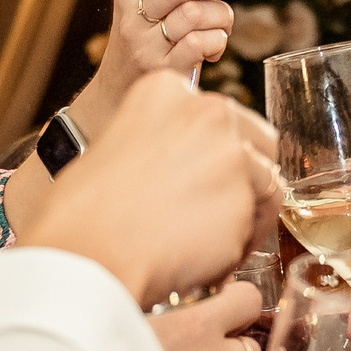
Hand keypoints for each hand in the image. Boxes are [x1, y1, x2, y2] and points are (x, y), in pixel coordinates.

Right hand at [22, 73, 275, 307]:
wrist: (88, 250)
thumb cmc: (85, 212)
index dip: (214, 152)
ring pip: (265, 184)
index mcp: (169, 90)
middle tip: (220, 210)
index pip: (218, 117)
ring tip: (212, 245)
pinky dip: (238, 246)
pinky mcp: (245, 202)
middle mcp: (208, 111)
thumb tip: (184, 169)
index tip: (202, 178)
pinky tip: (208, 261)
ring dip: (246, 215)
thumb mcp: (114, 146)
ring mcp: (232, 155)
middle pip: (257, 141)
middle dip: (246, 176)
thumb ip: (160, 144)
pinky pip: (256, 226)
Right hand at [73, 0, 248, 130]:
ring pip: (196, 15)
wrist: (117, 101)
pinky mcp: (162, 72)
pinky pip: (202, 45)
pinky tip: (212, 51)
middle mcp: (132, 16)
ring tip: (220, 29)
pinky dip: (218, 44)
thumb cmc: (148, 49)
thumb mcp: (151, 15)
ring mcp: (145, 45)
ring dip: (221, 19)